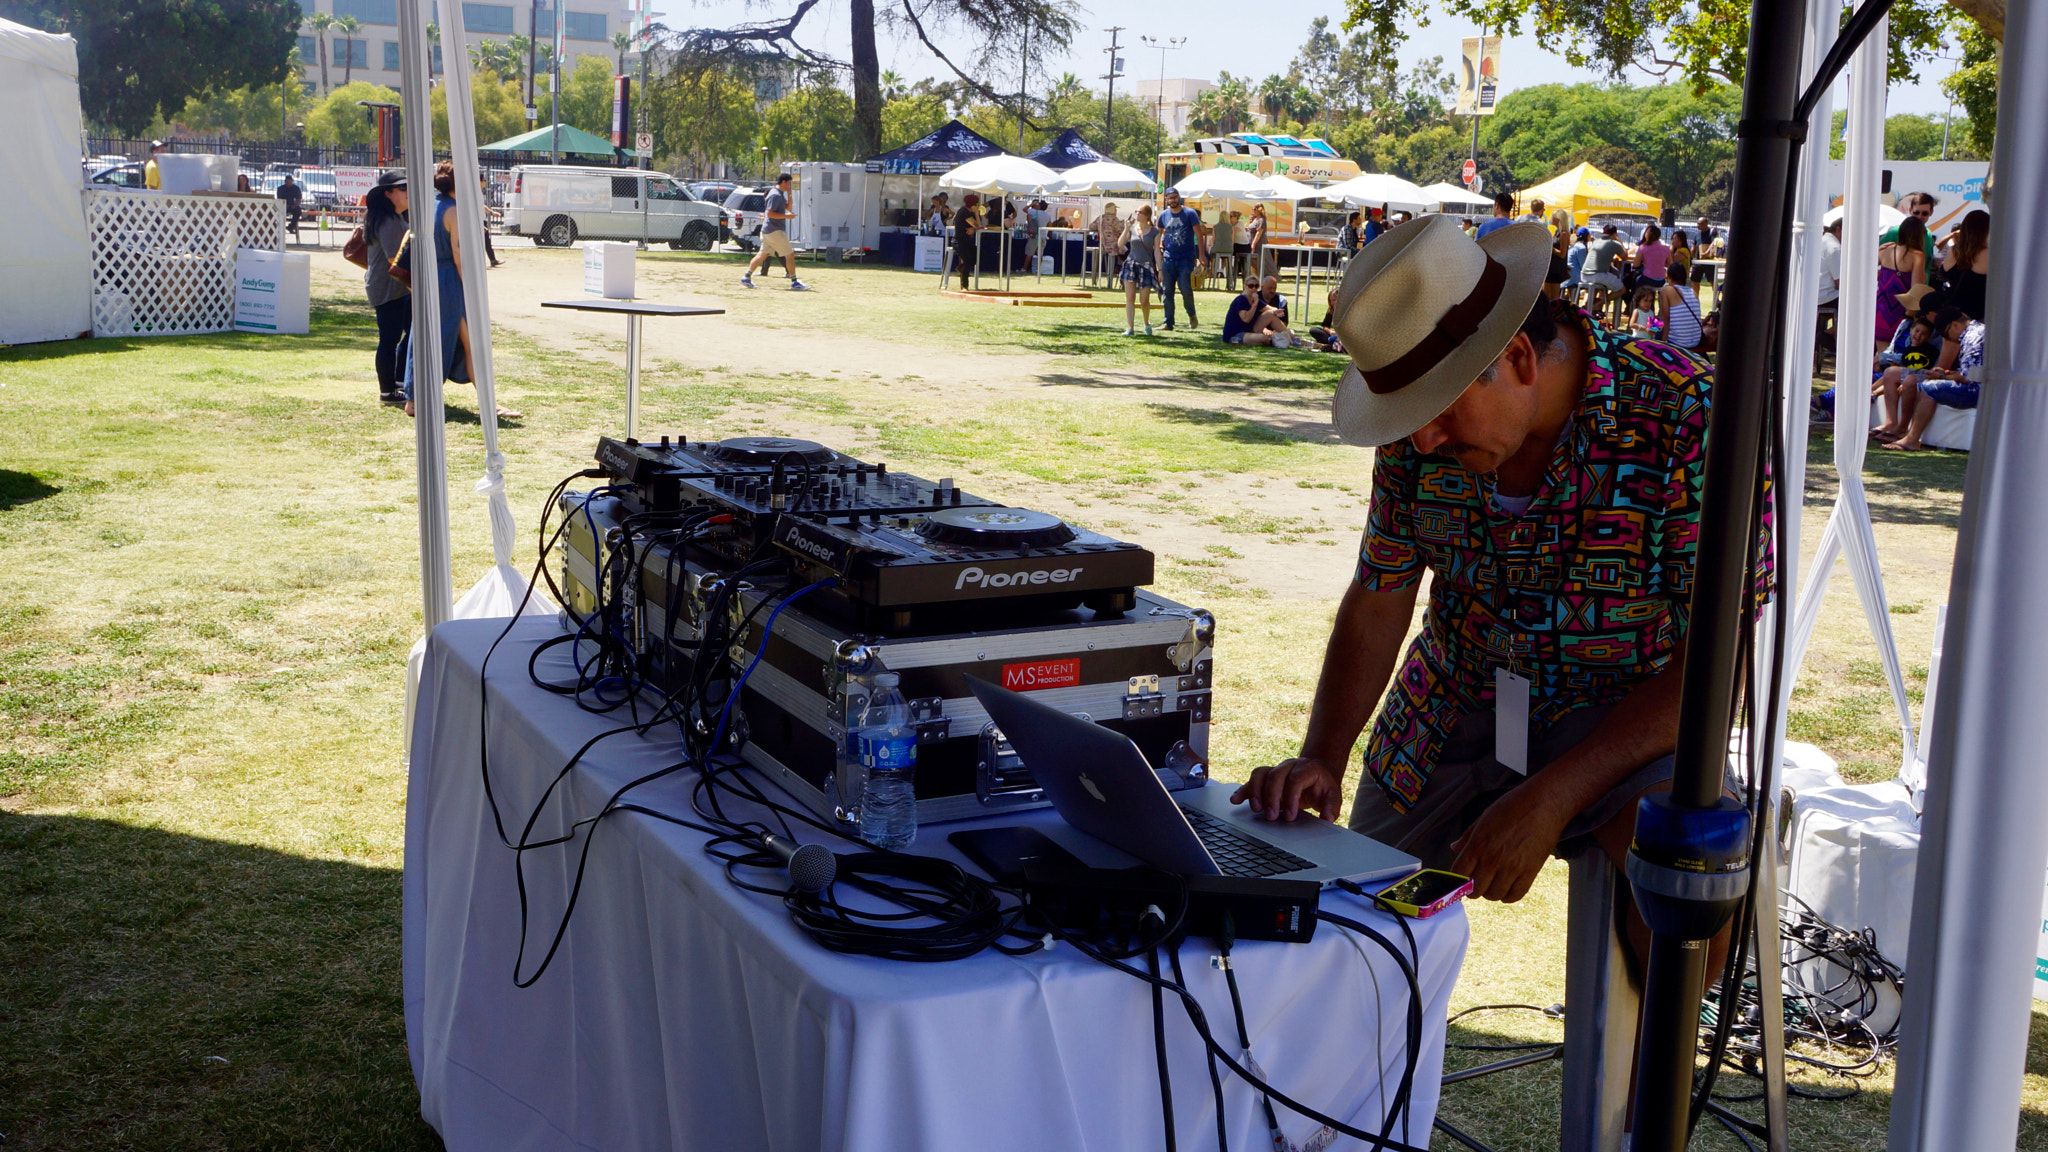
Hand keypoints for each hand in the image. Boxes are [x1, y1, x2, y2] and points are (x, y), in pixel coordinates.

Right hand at [1230, 757, 1342, 821]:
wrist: (1317, 772)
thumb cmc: (1323, 786)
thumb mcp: (1333, 795)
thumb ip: (1332, 807)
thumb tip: (1328, 819)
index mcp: (1307, 768)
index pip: (1295, 780)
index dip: (1291, 798)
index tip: (1290, 816)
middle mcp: (1289, 766)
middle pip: (1275, 776)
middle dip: (1271, 797)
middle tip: (1271, 817)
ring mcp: (1276, 770)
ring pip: (1260, 774)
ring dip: (1255, 792)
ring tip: (1256, 810)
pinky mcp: (1266, 777)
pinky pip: (1252, 780)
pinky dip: (1243, 790)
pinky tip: (1236, 800)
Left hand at [1449, 779, 1571, 902]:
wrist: (1544, 804)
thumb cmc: (1512, 806)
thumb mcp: (1484, 817)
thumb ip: (1468, 836)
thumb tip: (1454, 848)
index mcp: (1478, 844)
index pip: (1459, 875)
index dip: (1457, 881)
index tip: (1461, 880)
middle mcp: (1493, 859)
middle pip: (1475, 890)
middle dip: (1473, 889)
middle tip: (1477, 882)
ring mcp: (1512, 867)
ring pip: (1494, 895)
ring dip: (1491, 892)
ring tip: (1493, 883)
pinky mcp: (1530, 872)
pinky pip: (1515, 895)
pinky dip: (1508, 896)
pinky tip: (1507, 887)